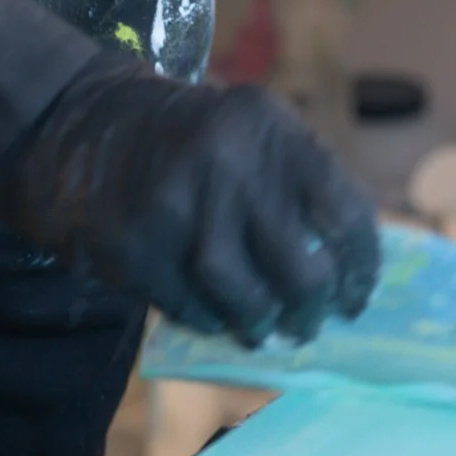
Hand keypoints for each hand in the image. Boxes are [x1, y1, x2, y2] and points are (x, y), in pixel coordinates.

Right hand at [0, 60, 380, 346]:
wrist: (96, 131)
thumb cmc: (203, 146)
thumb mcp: (259, 137)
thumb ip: (303, 189)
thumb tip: (350, 274)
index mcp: (271, 127)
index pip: (342, 210)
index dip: (359, 268)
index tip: (356, 298)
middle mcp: (227, 159)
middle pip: (296, 264)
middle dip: (310, 307)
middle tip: (309, 323)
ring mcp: (175, 201)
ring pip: (239, 291)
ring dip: (259, 320)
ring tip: (263, 328)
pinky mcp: (134, 242)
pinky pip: (187, 303)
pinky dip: (210, 319)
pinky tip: (217, 315)